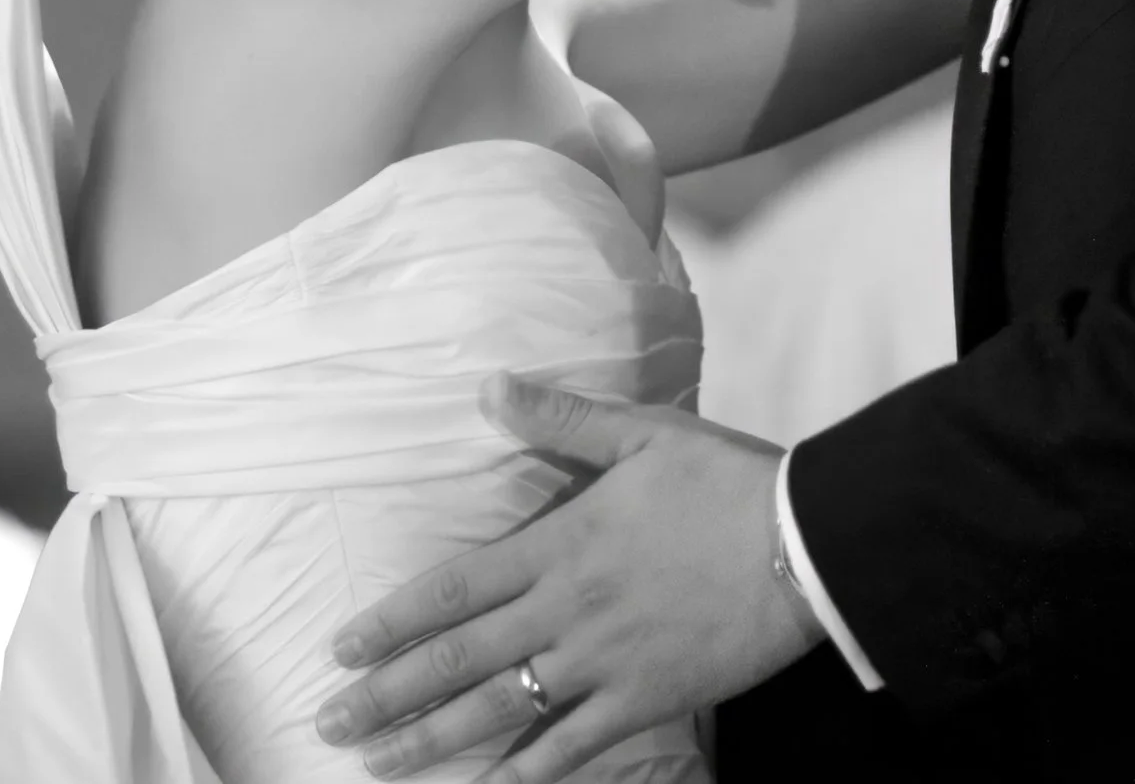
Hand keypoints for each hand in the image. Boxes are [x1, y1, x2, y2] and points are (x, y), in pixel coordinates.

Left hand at [316, 374, 821, 781]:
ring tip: (375, 763)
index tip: (340, 647)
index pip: (454, 588)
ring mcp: (603, 665)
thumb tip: (488, 388)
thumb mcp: (643, 434)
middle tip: (329, 721)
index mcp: (561, 544)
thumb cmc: (726, 482)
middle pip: (458, 661)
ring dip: (429, 741)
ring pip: (499, 713)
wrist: (806, 543)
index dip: (392, 621)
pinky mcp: (646, 702)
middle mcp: (567, 611)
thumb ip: (560, 421)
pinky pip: (571, 751)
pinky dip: (523, 776)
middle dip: (387, 695)